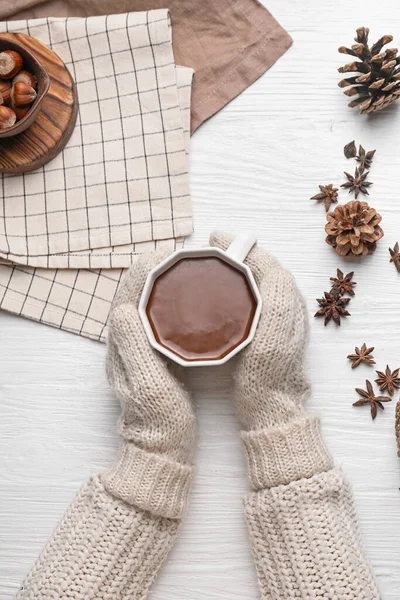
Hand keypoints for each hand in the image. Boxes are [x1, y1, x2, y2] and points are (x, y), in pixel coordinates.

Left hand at [104, 250, 195, 516]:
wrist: (160, 452)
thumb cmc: (156, 421)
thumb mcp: (148, 385)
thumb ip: (134, 348)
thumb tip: (125, 309)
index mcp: (123, 346)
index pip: (128, 294)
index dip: (145, 269)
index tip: (169, 251)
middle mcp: (126, 343)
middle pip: (136, 294)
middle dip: (155, 269)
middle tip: (182, 255)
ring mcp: (139, 350)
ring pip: (148, 304)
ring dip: (163, 283)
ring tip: (187, 269)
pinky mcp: (152, 357)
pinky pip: (159, 318)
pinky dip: (171, 302)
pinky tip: (191, 301)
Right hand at [210, 232, 331, 489]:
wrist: (273, 406)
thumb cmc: (270, 369)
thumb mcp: (274, 327)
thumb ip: (275, 290)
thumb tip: (259, 261)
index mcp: (287, 299)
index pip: (264, 260)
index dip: (240, 246)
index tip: (215, 238)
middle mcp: (286, 305)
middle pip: (261, 267)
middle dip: (237, 253)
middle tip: (211, 248)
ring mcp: (278, 319)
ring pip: (256, 282)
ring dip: (237, 269)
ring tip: (212, 265)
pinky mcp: (268, 332)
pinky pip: (253, 299)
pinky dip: (237, 288)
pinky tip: (219, 294)